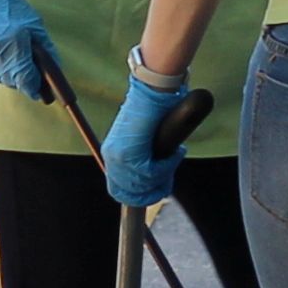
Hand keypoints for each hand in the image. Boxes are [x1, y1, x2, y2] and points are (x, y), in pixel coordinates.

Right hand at [0, 0, 57, 100]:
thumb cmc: (9, 7)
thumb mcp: (35, 25)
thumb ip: (47, 50)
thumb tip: (55, 71)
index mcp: (15, 50)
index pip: (27, 83)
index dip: (36, 88)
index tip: (42, 91)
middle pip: (13, 82)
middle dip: (23, 78)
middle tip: (27, 65)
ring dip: (7, 71)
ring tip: (10, 51)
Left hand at [101, 62, 205, 210]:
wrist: (152, 91)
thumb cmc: (153, 110)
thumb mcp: (144, 138)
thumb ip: (145, 156)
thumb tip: (154, 177)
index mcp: (111, 152)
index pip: (118, 188)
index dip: (138, 195)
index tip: (155, 193)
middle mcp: (111, 156)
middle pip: (131, 190)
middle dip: (152, 191)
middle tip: (168, 184)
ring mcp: (118, 156)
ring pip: (143, 183)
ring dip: (163, 175)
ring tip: (175, 157)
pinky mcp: (129, 154)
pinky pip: (151, 173)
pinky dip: (167, 166)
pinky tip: (176, 152)